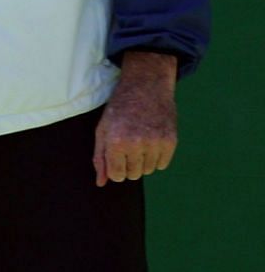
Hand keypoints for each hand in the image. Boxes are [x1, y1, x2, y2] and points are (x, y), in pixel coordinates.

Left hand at [92, 50, 178, 186]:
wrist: (145, 88)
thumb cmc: (119, 110)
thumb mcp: (102, 131)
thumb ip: (100, 158)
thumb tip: (101, 183)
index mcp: (116, 141)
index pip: (117, 175)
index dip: (115, 169)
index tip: (116, 158)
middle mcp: (137, 144)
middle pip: (134, 174)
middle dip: (128, 165)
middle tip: (127, 146)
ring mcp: (156, 143)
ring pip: (149, 170)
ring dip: (143, 161)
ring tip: (139, 141)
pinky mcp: (171, 141)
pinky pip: (162, 164)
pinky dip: (156, 157)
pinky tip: (151, 141)